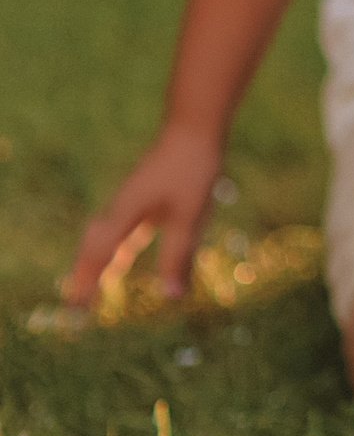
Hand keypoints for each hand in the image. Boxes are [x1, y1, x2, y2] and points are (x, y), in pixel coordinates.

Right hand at [64, 128, 223, 309]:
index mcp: (124, 213)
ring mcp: (130, 200)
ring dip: (98, 263)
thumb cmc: (192, 170)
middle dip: (84, 275)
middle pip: (94, 247)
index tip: (77, 308)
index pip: (99, 255)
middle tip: (76, 305)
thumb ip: (178, 256)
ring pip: (106, 238)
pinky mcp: (143, 195)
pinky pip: (123, 229)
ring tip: (87, 287)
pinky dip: (117, 248)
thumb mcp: (189, 217)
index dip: (87, 283)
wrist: (195, 127)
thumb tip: (172, 296)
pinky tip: (120, 257)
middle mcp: (120, 207)